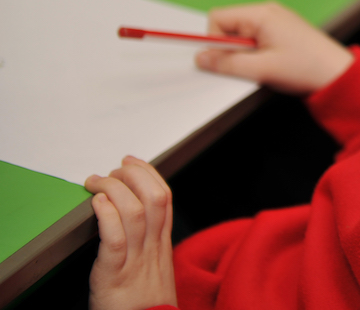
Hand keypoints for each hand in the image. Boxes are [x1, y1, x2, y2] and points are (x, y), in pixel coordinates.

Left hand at [85, 157, 176, 309]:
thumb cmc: (145, 304)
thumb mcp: (154, 267)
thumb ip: (147, 243)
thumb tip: (132, 217)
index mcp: (162, 243)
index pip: (164, 197)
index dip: (149, 173)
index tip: (132, 162)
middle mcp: (153, 247)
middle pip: (154, 197)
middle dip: (135, 174)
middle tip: (114, 169)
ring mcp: (136, 260)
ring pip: (135, 212)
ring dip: (115, 188)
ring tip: (97, 182)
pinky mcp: (114, 274)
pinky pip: (115, 239)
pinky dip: (106, 216)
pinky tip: (97, 204)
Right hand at [195, 1, 354, 94]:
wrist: (337, 74)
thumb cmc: (305, 68)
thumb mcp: (261, 69)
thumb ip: (227, 63)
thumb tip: (201, 58)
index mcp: (261, 14)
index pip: (218, 18)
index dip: (214, 41)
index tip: (223, 61)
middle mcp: (267, 12)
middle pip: (228, 25)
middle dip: (230, 48)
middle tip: (248, 66)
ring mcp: (276, 20)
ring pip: (241, 34)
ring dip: (243, 52)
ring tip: (263, 65)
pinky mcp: (281, 31)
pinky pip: (255, 38)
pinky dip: (255, 52)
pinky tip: (271, 64)